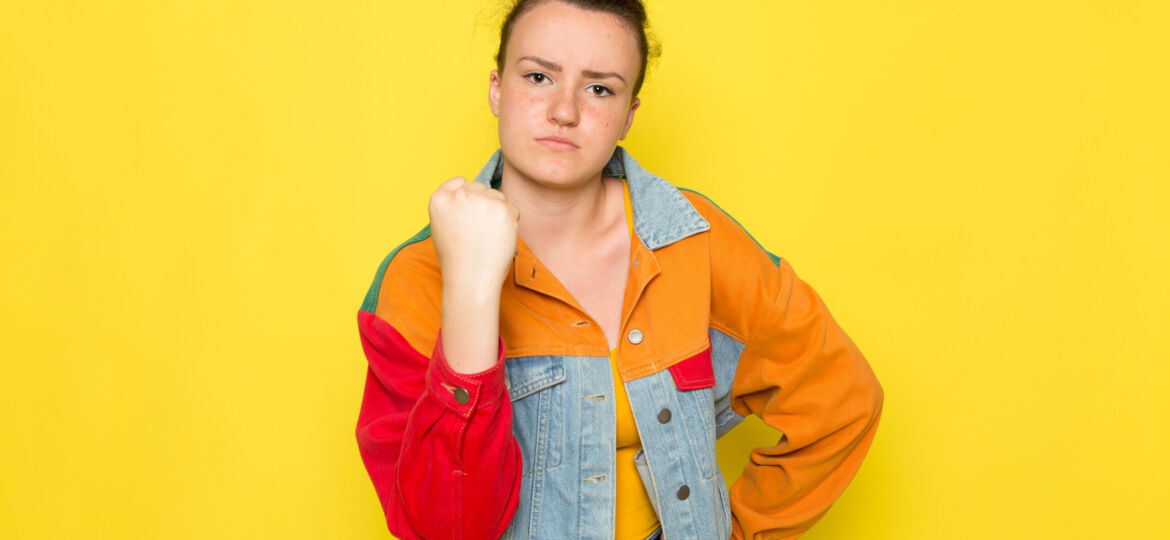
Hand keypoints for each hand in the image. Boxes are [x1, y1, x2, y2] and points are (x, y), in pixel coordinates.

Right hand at [428, 177, 519, 293]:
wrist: (471, 279)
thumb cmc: (457, 258)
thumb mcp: (442, 226)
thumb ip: (453, 206)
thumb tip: (472, 194)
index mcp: (440, 199)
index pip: (459, 182)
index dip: (467, 195)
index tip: (469, 208)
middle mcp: (460, 195)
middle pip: (480, 188)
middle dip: (484, 203)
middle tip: (479, 231)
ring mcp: (482, 200)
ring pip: (498, 197)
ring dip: (497, 212)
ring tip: (487, 237)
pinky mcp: (503, 209)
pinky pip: (512, 209)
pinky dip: (510, 223)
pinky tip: (498, 238)